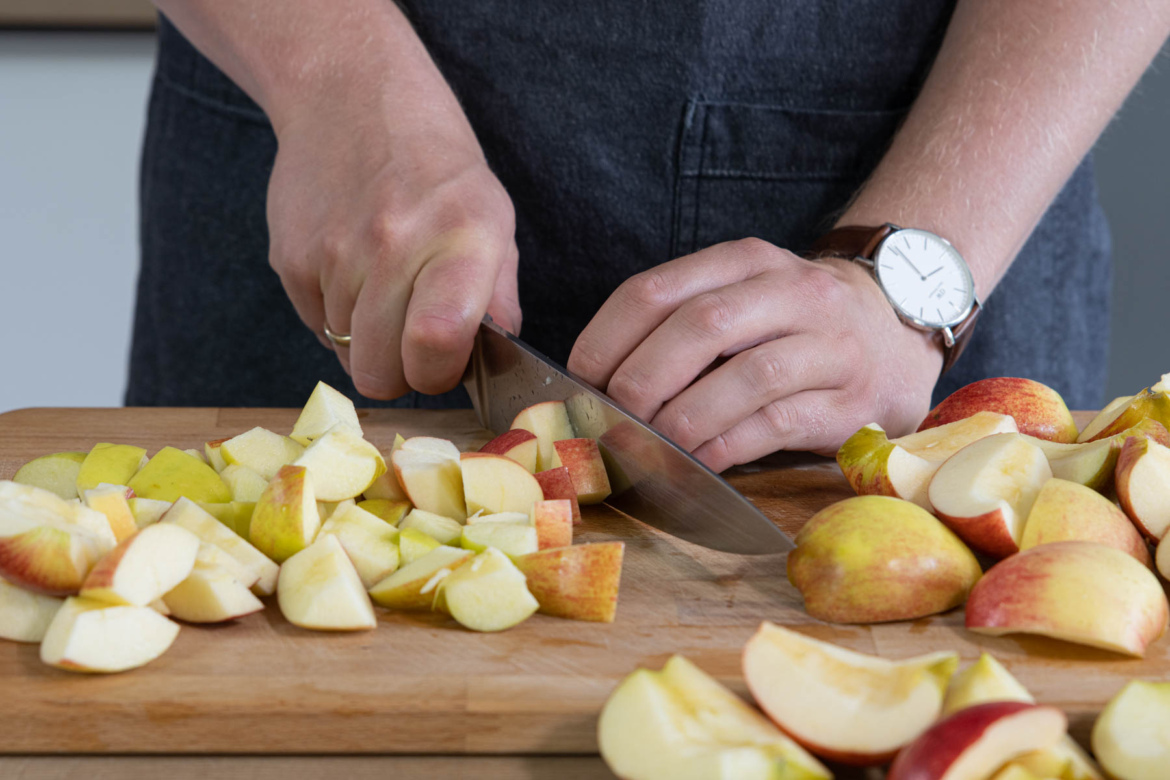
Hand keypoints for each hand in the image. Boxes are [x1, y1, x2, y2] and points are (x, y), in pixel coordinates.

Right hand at [266, 81, 518, 399]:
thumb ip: (500, 298)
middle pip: (381, 374)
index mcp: (459, 240)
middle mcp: (392, 246)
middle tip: (415, 337)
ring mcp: (334, 255)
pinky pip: (315, 326)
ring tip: (386, 286)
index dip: (439, 374)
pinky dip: (336, 314)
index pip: (435, 343)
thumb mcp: (494, 220)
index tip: (445, 362)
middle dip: (401, 371)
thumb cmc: (437, 169)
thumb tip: (495, 364)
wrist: (351, 98)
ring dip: (368, 339)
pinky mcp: (289, 259)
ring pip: (347, 355)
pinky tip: (354, 269)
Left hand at [567, 239, 942, 470]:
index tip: (579, 380)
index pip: (658, 289)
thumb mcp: (742, 296)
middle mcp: (794, 292)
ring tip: (650, 447)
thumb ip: (680, 324)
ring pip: (746, 377)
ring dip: (684, 419)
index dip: (607, 338)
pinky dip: (726, 447)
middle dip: (642, 379)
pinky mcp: (853, 400)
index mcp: (747, 260)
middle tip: (611, 419)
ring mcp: (831, 346)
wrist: (899, 329)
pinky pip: (778, 424)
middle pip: (702, 327)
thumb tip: (598, 383)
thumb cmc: (794, 322)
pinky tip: (697, 463)